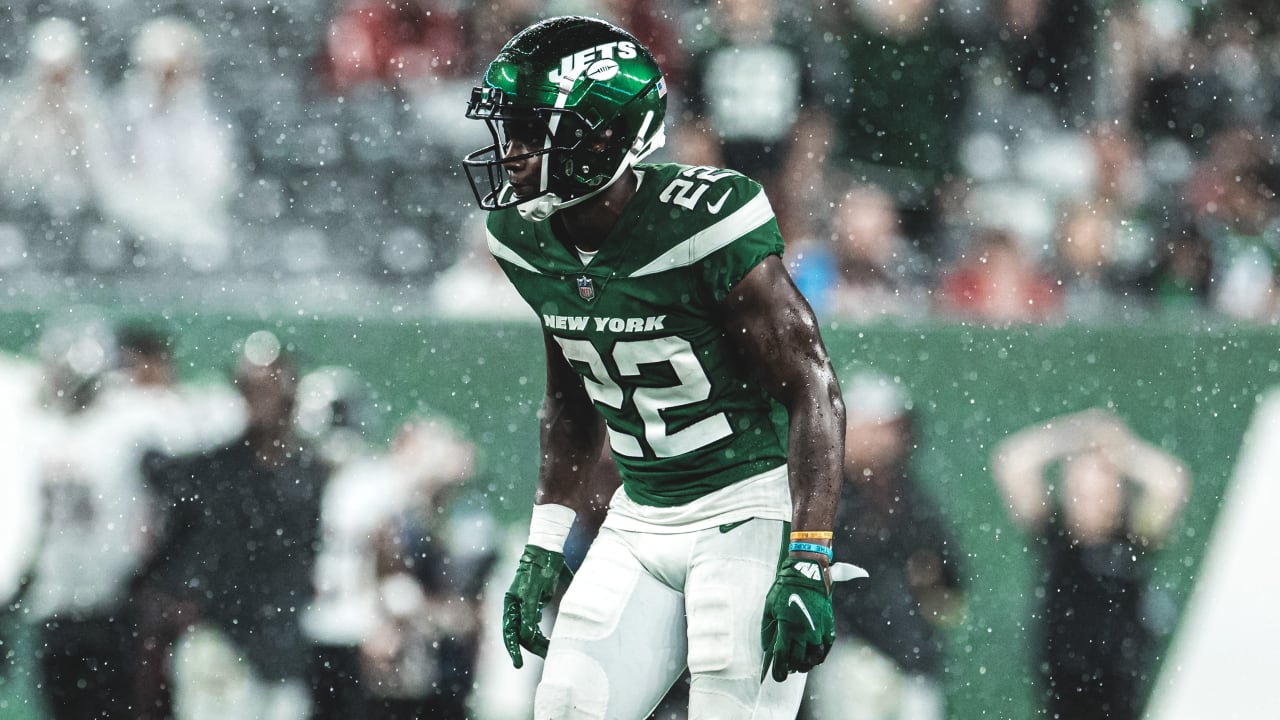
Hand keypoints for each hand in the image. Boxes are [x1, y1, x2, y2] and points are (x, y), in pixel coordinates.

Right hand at [502, 544, 569, 667]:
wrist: (546, 553)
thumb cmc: (538, 572)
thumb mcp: (533, 593)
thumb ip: (530, 614)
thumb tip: (526, 635)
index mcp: (510, 604)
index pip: (509, 633)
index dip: (513, 650)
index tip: (518, 665)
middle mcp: (515, 606)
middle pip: (520, 634)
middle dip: (531, 647)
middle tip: (544, 657)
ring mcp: (525, 605)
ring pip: (528, 629)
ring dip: (537, 640)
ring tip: (548, 650)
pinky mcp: (536, 602)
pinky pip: (535, 622)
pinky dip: (540, 631)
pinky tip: (548, 638)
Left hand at [760, 556, 834, 681]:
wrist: (807, 573)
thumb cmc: (785, 589)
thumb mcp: (769, 607)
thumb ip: (767, 630)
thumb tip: (767, 647)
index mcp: (788, 628)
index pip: (783, 657)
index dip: (779, 670)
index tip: (777, 676)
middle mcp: (804, 633)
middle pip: (798, 661)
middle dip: (791, 667)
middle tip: (787, 667)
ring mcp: (818, 630)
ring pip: (814, 658)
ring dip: (806, 664)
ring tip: (801, 662)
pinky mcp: (829, 626)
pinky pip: (826, 648)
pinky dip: (820, 655)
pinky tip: (814, 655)